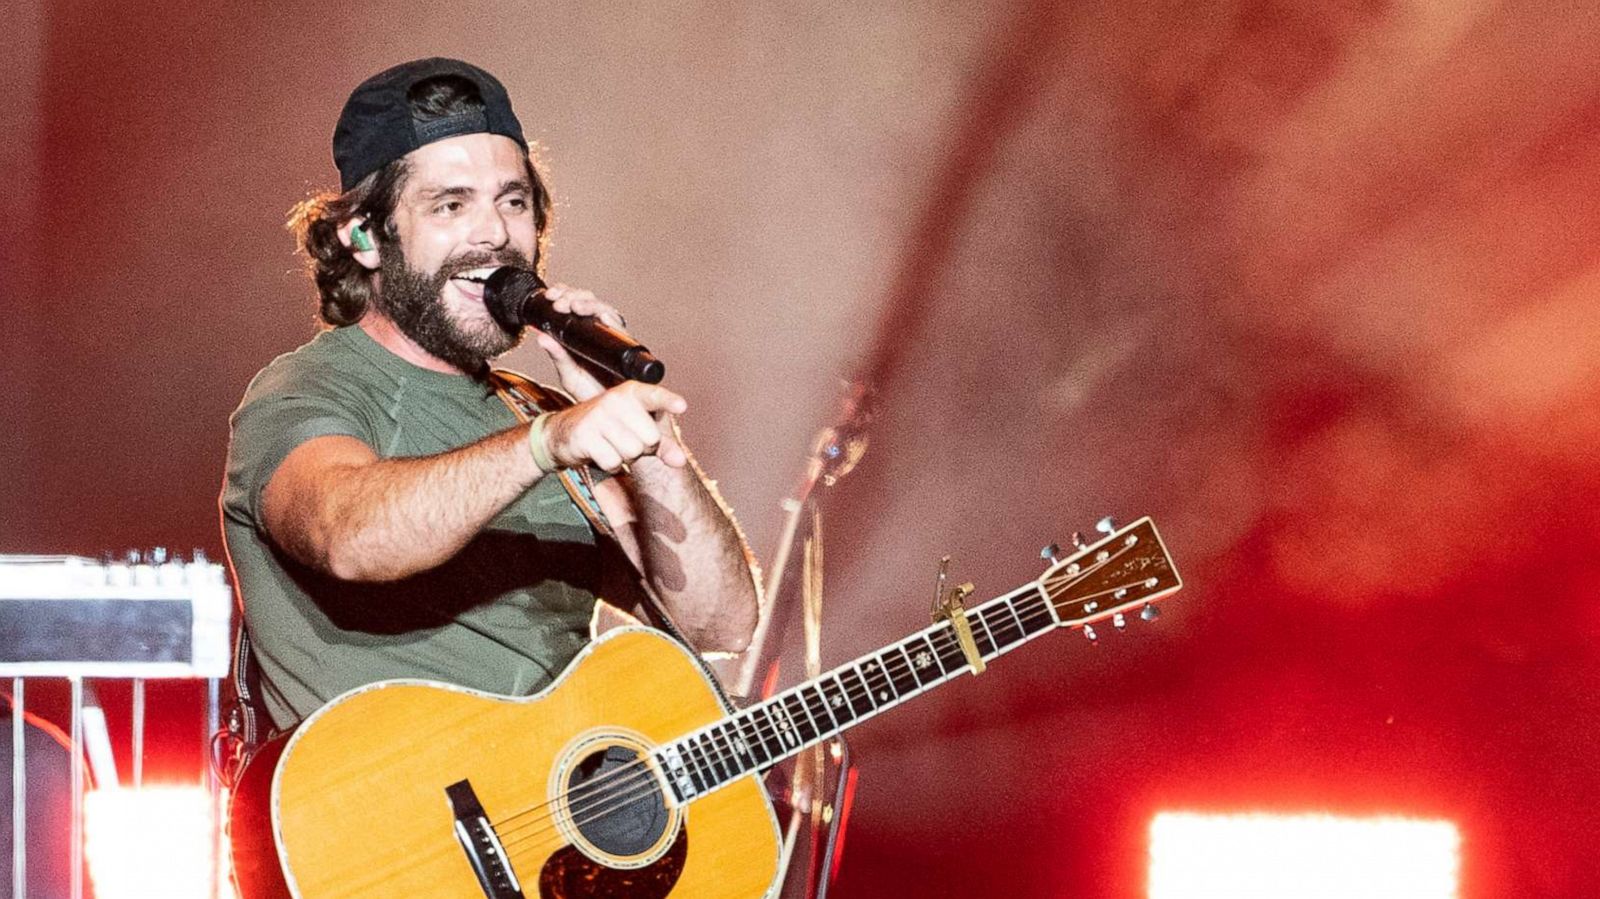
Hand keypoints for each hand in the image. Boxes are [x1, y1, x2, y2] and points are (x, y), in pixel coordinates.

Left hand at [533, 283, 629, 401]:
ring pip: (605, 310)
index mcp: (584, 334)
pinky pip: (622, 331)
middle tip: (559, 303)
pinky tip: (602, 317)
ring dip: (589, 304)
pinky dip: (612, 321)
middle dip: (574, 297)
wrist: (607, 413)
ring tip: (575, 306)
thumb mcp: (568, 374)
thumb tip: (540, 336)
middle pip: (590, 303)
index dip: (564, 295)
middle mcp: (601, 333)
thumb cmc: (590, 394)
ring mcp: (614, 339)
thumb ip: (557, 356)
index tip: (550, 297)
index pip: (576, 305)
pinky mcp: (626, 349)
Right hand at [541, 381, 689, 471]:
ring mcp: (598, 416)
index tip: (682, 406)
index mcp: (632, 392)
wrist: (565, 432)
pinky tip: (601, 452)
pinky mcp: (585, 435)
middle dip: (643, 447)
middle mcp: (615, 400)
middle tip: (626, 439)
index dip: (668, 401)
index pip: (654, 396)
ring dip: (625, 456)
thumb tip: (680, 461)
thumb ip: (663, 445)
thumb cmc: (610, 429)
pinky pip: (613, 462)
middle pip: (650, 438)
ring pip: (632, 452)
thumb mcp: (639, 431)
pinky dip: (610, 464)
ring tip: (612, 444)